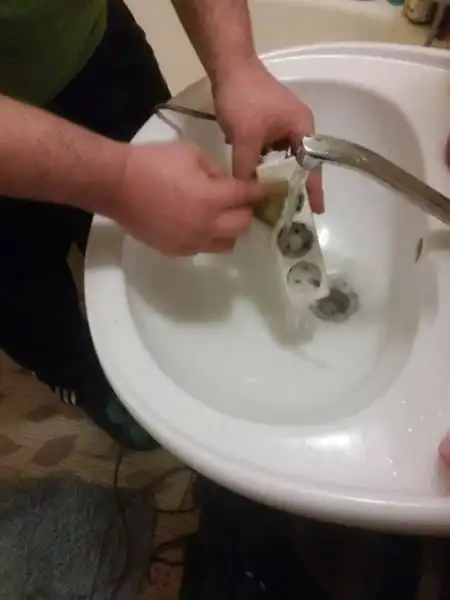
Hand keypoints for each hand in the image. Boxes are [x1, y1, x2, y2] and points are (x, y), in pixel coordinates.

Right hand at [110, 141, 270, 254]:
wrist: (117, 185)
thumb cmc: (153, 162)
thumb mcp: (191, 154)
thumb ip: (215, 170)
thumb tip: (224, 183)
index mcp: (213, 198)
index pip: (247, 197)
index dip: (261, 191)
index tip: (271, 189)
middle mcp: (207, 226)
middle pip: (242, 226)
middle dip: (246, 212)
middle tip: (241, 201)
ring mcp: (191, 242)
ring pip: (226, 244)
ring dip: (229, 229)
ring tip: (221, 216)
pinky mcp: (176, 250)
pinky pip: (203, 248)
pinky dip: (207, 237)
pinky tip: (197, 223)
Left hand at [213, 59, 323, 213]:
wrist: (228, 67)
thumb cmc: (244, 98)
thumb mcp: (246, 136)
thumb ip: (246, 167)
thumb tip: (245, 194)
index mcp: (302, 128)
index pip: (312, 165)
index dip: (314, 189)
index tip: (317, 211)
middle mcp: (297, 129)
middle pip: (298, 165)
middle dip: (293, 188)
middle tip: (289, 214)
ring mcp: (281, 128)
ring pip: (282, 161)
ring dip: (276, 179)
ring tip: (272, 204)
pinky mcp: (267, 128)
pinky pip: (269, 154)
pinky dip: (263, 168)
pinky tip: (255, 184)